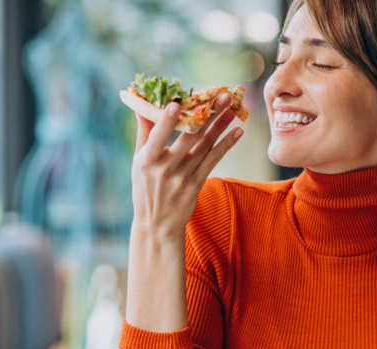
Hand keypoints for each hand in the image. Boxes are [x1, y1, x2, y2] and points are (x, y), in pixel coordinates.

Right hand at [130, 94, 243, 241]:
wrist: (157, 224)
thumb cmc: (145, 188)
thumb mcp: (138, 162)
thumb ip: (144, 133)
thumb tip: (141, 105)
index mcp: (147, 160)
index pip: (157, 137)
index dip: (167, 121)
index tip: (177, 103)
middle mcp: (166, 168)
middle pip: (189, 137)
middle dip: (206, 114)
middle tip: (221, 95)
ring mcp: (183, 177)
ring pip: (205, 146)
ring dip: (221, 126)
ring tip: (233, 109)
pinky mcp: (197, 184)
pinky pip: (214, 161)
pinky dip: (227, 145)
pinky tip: (238, 132)